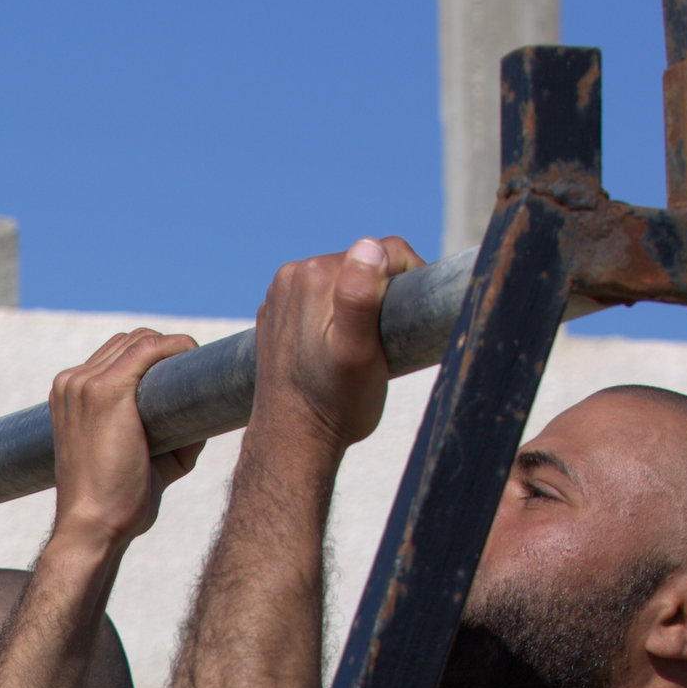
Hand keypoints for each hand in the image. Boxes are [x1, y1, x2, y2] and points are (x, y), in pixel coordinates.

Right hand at [48, 329, 205, 550]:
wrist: (93, 526)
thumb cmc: (115, 502)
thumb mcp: (135, 456)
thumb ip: (166, 432)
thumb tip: (208, 414)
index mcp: (68, 396)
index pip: (115, 354)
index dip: (152, 358)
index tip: (182, 375)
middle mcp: (71, 383)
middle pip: (129, 341)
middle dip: (165, 352)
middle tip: (197, 378)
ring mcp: (85, 385)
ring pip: (141, 341)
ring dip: (173, 349)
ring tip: (198, 374)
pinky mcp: (106, 392)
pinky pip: (148, 350)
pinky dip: (176, 347)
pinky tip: (195, 358)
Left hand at [250, 235, 423, 451]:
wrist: (293, 440)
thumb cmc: (334, 402)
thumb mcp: (359, 352)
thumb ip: (360, 297)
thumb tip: (369, 248)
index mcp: (314, 274)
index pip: (387, 252)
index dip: (408, 283)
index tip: (402, 324)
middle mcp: (291, 276)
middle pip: (364, 265)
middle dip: (381, 296)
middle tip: (375, 342)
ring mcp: (280, 294)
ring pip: (346, 281)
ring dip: (359, 306)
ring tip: (353, 348)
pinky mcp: (278, 313)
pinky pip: (322, 298)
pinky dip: (335, 317)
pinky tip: (330, 349)